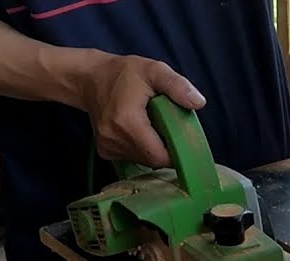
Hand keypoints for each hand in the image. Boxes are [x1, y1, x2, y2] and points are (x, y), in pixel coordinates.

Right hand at [78, 54, 205, 166]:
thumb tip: (199, 103)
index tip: (185, 140)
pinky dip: (142, 149)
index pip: (159, 155)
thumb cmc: (125, 73)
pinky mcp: (105, 152)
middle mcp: (114, 138)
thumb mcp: (154, 70)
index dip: (176, 152)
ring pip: (143, 161)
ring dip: (154, 149)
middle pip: (153, 160)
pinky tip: (141, 132)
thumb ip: (177, 85)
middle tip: (170, 127)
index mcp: (127, 121)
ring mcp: (107, 147)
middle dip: (166, 148)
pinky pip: (133, 158)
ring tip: (154, 126)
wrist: (91, 78)